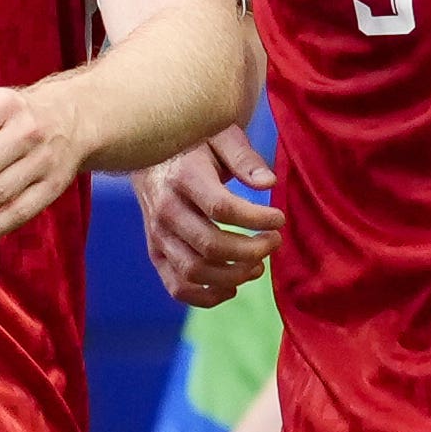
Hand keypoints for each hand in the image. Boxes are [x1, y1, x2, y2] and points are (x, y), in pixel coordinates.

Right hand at [132, 128, 283, 307]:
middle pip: (210, 245)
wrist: (150, 154)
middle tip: (275, 241)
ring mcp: (156, 235)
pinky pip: (177, 287)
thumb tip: (269, 184)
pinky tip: (233, 286)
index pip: (222, 208)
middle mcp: (164, 209)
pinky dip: (207, 296)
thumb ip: (244, 157)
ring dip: (234, 275)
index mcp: (182, 176)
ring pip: (195, 271)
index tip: (279, 219)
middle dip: (252, 250)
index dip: (256, 219)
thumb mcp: (220, 135)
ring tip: (259, 265)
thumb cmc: (194, 142)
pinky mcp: (155, 253)